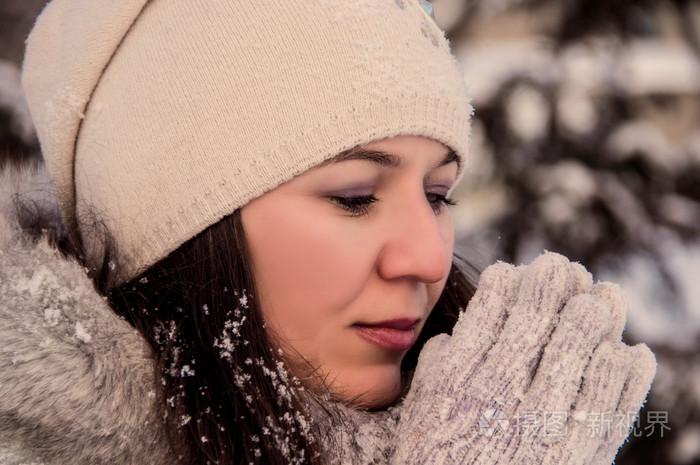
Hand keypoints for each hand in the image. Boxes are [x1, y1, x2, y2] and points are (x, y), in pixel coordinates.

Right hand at [389, 252, 655, 464]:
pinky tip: (629, 352)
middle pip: (536, 320)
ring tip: (603, 296)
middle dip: (551, 284)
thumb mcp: (422, 411)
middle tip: (562, 265)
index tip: (514, 270)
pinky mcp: (577, 455)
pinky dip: (625, 373)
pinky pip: (610, 404)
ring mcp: (543, 423)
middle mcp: (501, 395)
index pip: (490, 310)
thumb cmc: (438, 459)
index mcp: (459, 380)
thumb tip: (454, 332)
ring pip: (578, 352)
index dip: (506, 282)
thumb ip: (437, 367)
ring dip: (595, 316)